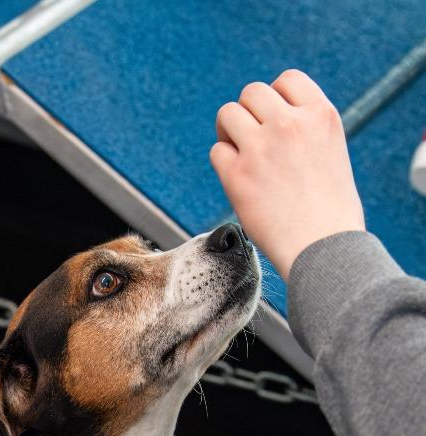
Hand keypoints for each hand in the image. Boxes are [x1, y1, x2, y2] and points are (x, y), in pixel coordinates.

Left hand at [210, 69, 364, 280]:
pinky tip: (238, 179)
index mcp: (320, 114)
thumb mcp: (330, 151)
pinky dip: (223, 162)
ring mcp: (261, 148)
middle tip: (251, 139)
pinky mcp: (237, 175)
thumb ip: (305, 129)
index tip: (273, 120)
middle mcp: (290, 123)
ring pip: (228, 113)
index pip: (286, 79)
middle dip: (248, 113)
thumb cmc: (329, 209)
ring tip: (239, 154)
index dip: (274, 98)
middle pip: (252, 92)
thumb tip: (270, 120)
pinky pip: (217, 151)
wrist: (323, 245)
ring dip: (228, 131)